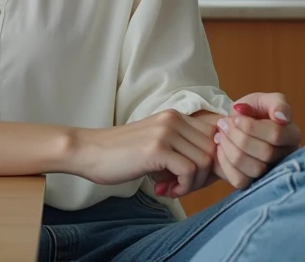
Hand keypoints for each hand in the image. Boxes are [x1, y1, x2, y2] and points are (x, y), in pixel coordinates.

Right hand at [70, 110, 216, 198]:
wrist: (88, 151)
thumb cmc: (121, 154)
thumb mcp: (157, 144)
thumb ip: (181, 149)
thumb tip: (212, 168)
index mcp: (176, 116)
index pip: (215, 134)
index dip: (214, 159)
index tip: (198, 177)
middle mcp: (174, 119)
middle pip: (214, 149)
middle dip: (205, 175)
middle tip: (182, 186)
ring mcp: (166, 132)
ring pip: (205, 160)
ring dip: (193, 183)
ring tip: (171, 188)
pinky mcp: (157, 148)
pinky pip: (189, 170)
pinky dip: (183, 187)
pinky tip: (164, 189)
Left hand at [213, 93, 301, 189]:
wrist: (234, 125)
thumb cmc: (253, 111)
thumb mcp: (264, 100)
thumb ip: (277, 103)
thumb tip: (281, 118)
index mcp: (292, 135)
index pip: (276, 135)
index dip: (251, 127)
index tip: (236, 117)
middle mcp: (286, 158)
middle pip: (265, 153)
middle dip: (238, 136)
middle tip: (223, 124)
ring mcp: (270, 173)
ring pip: (253, 169)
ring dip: (230, 148)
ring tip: (221, 134)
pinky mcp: (252, 184)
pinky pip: (240, 180)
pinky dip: (225, 162)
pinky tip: (220, 148)